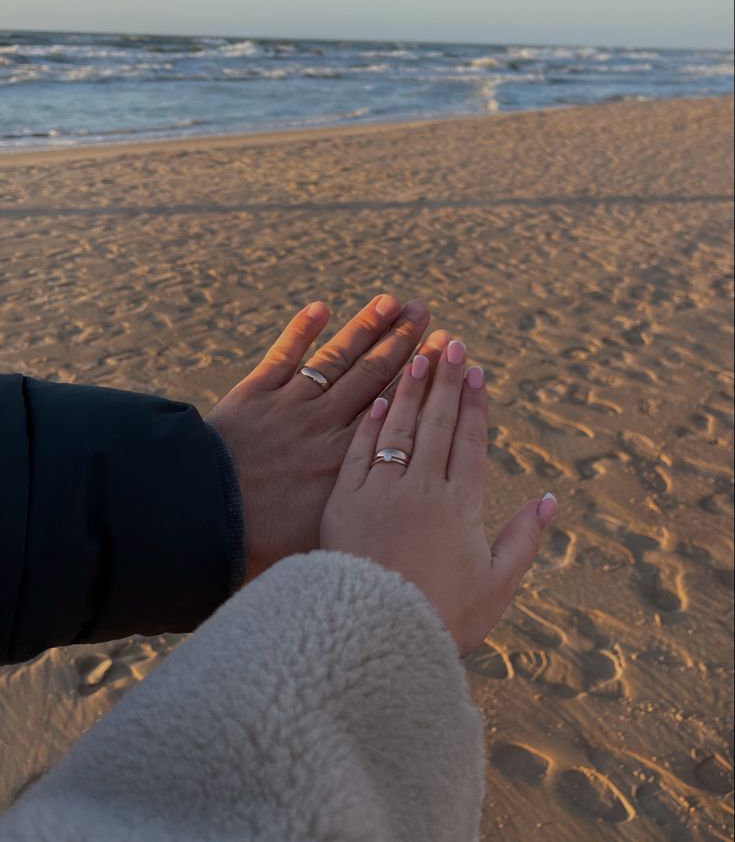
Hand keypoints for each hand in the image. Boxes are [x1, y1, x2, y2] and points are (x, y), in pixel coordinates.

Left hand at [206, 294, 449, 582]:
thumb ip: (353, 518)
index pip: (391, 407)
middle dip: (401, 340)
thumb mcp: (319, 540)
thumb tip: (383, 518)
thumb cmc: (257, 539)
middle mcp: (324, 424)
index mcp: (345, 459)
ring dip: (365, 327)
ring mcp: (289, 405)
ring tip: (391, 301)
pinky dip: (301, 331)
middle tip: (425, 313)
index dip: (419, 377)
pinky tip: (320, 307)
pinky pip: (284, 356)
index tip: (441, 352)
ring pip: (335, 359)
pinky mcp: (255, 395)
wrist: (201, 514)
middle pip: (371, 374)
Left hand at [320, 339, 557, 656]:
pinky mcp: (344, 503)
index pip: (470, 442)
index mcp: (461, 506)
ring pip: (399, 429)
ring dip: (409, 390)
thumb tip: (549, 499)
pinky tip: (377, 401)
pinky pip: (359, 453)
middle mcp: (422, 489)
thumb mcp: (498, 586)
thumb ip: (524, 539)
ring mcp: (381, 492)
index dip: (474, 404)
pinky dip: (370, 426)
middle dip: (445, 381)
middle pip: (436, 424)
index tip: (476, 371)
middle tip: (450, 343)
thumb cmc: (443, 617)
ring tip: (417, 356)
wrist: (375, 636)